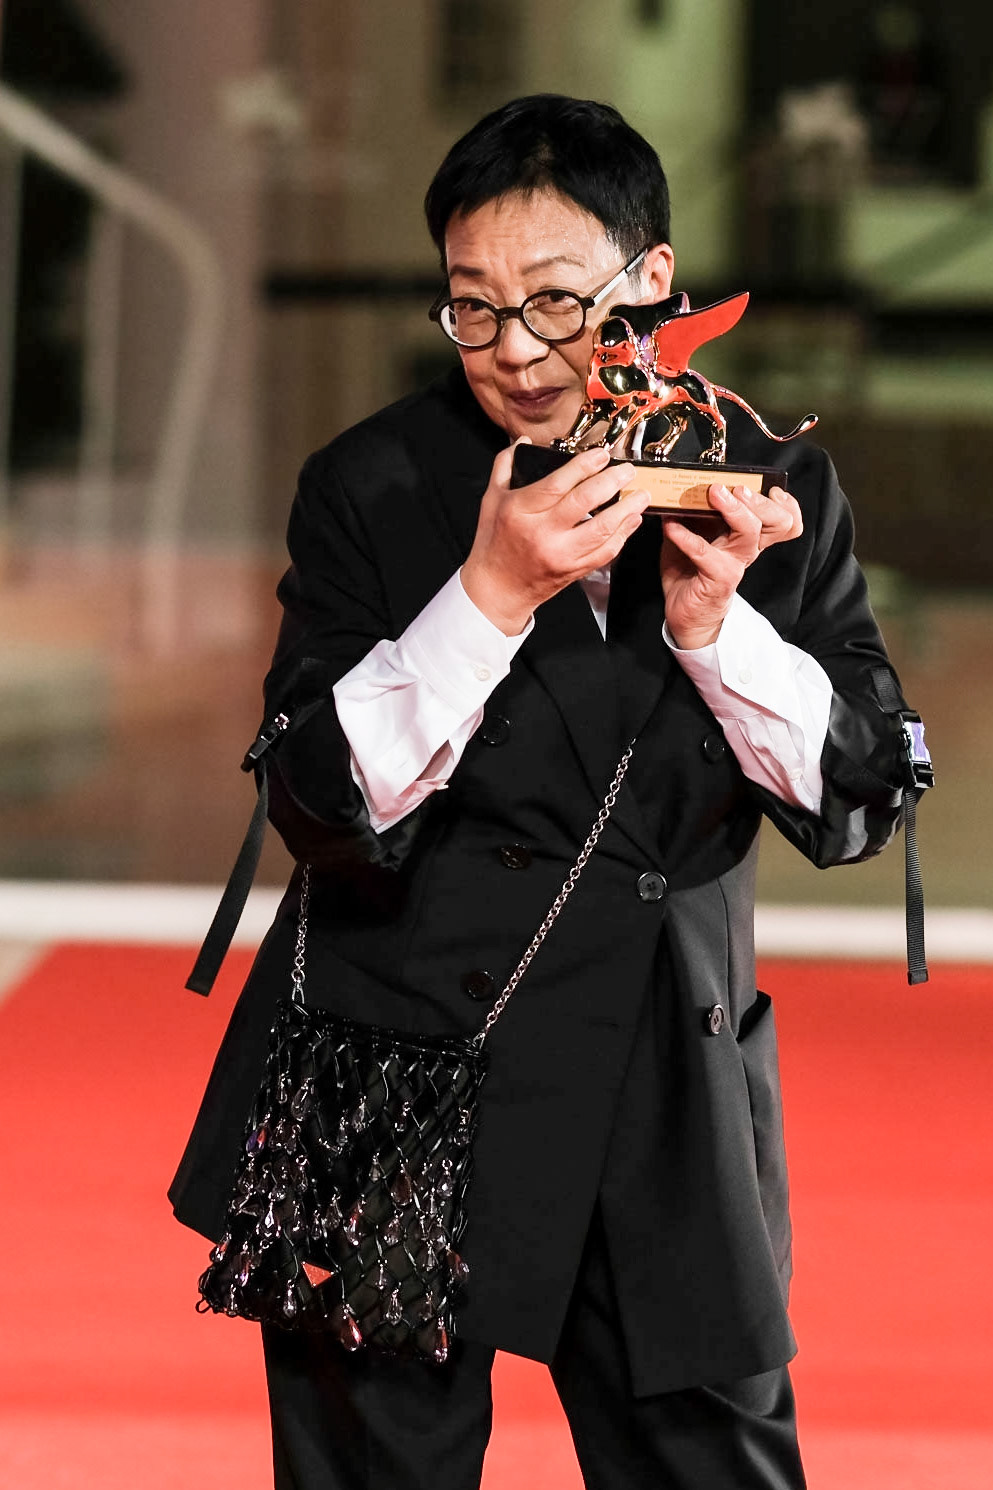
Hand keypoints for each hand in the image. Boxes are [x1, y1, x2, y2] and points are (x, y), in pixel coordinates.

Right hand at [461, 441, 650, 634]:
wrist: (498, 588)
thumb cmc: (495, 541)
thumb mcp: (492, 499)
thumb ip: (506, 466)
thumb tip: (523, 441)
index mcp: (521, 511)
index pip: (557, 484)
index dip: (584, 466)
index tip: (602, 454)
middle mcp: (542, 533)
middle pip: (584, 503)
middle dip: (612, 482)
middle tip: (628, 471)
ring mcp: (561, 555)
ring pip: (602, 530)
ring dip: (626, 510)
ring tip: (641, 495)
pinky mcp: (574, 570)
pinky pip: (605, 552)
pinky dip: (623, 535)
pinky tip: (632, 520)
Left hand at [661, 483, 802, 649]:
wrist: (686, 611)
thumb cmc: (691, 570)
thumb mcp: (697, 533)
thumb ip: (696, 510)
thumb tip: (682, 483)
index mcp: (749, 535)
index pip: (784, 518)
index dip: (786, 504)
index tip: (771, 488)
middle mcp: (748, 548)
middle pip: (777, 522)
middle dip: (760, 501)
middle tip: (737, 487)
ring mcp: (735, 563)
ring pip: (750, 533)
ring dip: (734, 510)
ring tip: (715, 495)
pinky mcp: (718, 578)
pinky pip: (704, 552)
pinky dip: (686, 535)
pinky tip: (671, 526)